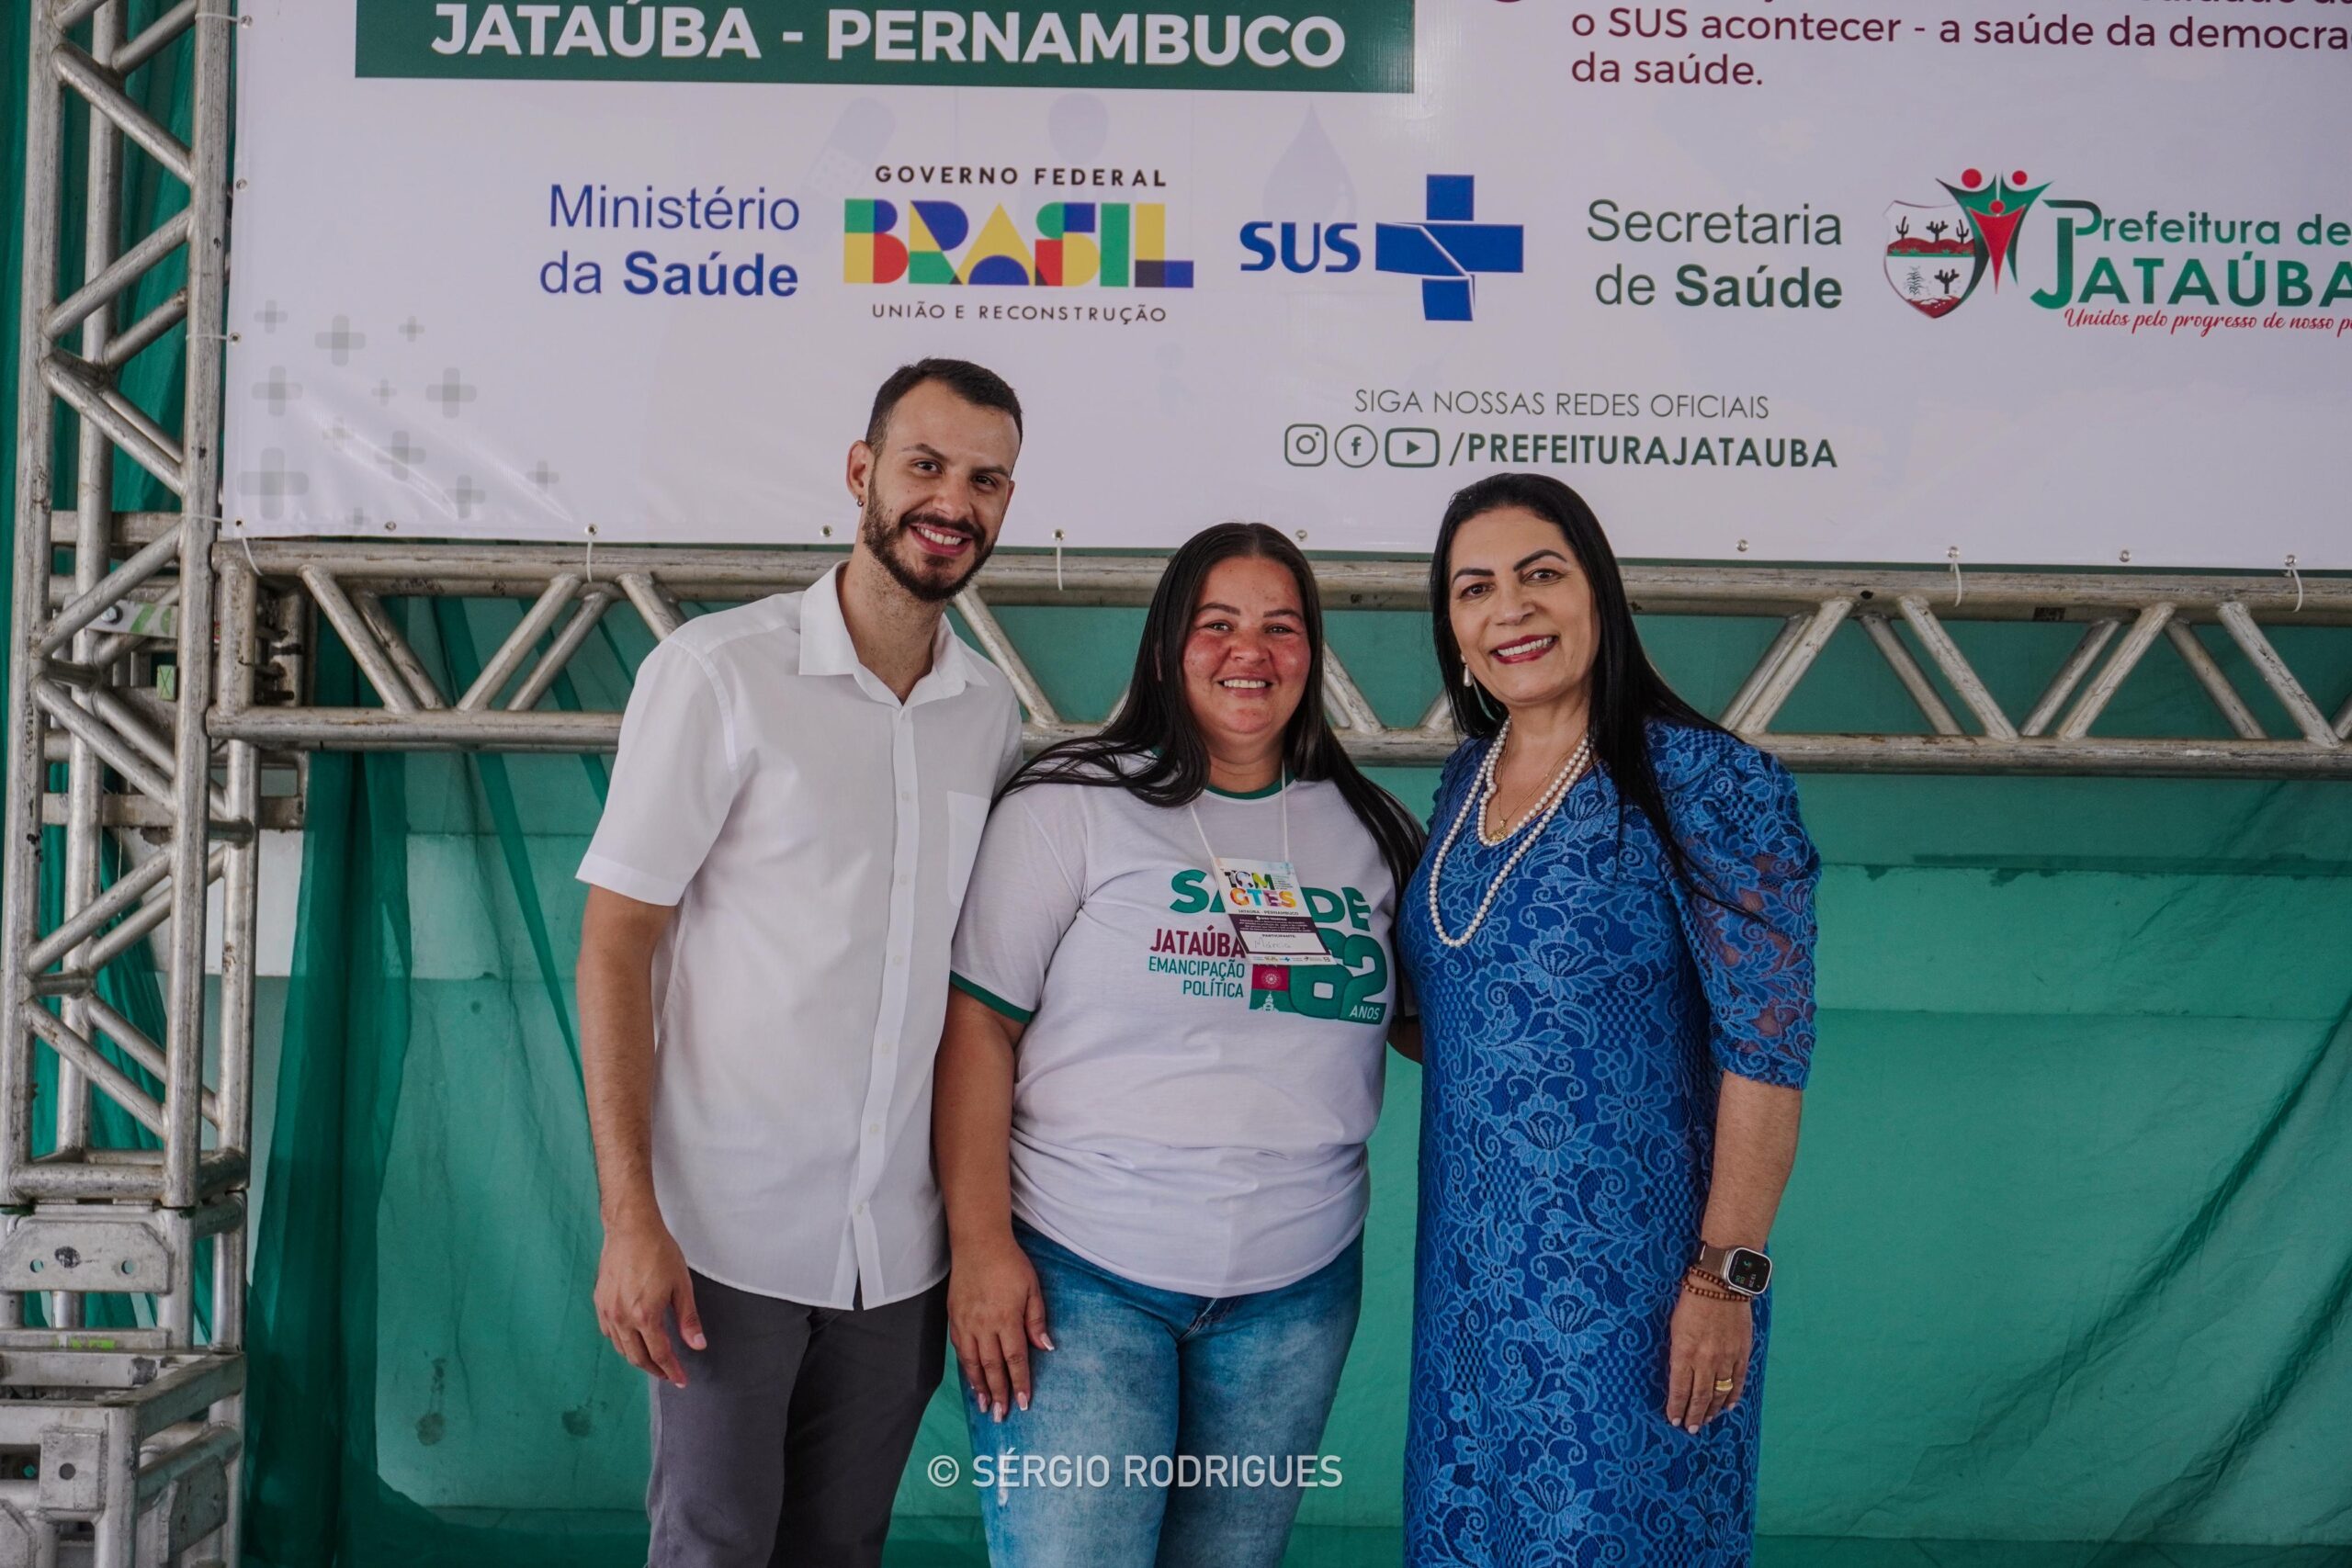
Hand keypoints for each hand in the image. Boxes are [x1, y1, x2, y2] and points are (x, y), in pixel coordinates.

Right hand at [595, 1208, 703, 1387]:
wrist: (631, 1228)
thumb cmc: (658, 1252)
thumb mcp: (681, 1285)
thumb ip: (688, 1319)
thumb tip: (697, 1345)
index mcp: (645, 1315)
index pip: (660, 1354)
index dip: (672, 1371)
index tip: (681, 1380)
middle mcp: (622, 1318)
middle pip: (637, 1357)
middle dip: (655, 1370)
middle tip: (669, 1374)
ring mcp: (607, 1311)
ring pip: (621, 1348)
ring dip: (637, 1358)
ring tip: (653, 1360)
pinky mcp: (599, 1302)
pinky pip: (608, 1333)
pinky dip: (621, 1342)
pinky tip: (631, 1340)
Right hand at [947, 1233, 1051, 1422]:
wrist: (978, 1243)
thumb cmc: (1009, 1264)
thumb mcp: (1032, 1288)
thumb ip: (1036, 1320)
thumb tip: (1045, 1347)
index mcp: (1007, 1318)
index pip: (1015, 1359)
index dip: (1020, 1383)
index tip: (1024, 1403)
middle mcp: (984, 1325)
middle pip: (992, 1367)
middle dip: (999, 1394)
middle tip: (1002, 1416)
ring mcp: (966, 1322)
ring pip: (973, 1363)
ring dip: (979, 1387)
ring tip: (985, 1406)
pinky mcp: (954, 1317)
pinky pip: (960, 1349)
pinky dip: (965, 1368)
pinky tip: (971, 1379)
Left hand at [1664, 1284, 1751, 1432]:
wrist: (1721, 1284)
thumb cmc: (1692, 1301)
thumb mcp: (1675, 1327)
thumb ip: (1678, 1353)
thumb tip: (1679, 1376)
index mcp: (1685, 1352)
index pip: (1679, 1388)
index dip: (1676, 1407)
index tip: (1673, 1419)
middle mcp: (1706, 1359)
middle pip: (1699, 1396)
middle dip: (1694, 1414)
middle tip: (1690, 1428)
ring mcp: (1726, 1358)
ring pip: (1719, 1392)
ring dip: (1712, 1409)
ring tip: (1706, 1421)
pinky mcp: (1742, 1353)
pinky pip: (1738, 1381)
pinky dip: (1733, 1396)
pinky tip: (1727, 1407)